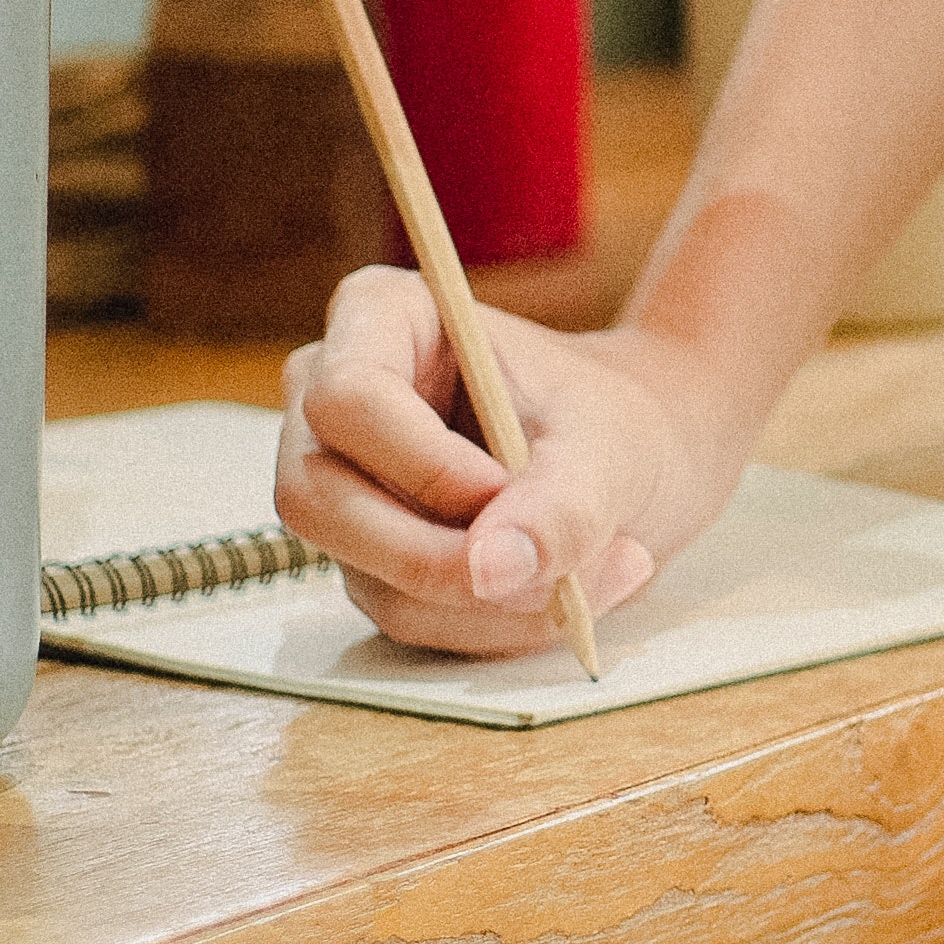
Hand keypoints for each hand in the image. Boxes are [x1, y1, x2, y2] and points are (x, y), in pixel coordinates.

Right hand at [274, 266, 743, 656]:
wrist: (624, 466)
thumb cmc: (607, 420)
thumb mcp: (606, 446)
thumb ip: (558, 503)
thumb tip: (490, 570)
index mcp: (379, 320)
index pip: (348, 398)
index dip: (420, 463)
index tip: (506, 490)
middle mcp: (333, 407)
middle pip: (320, 501)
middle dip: (443, 556)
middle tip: (558, 573)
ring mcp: (340, 492)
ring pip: (372, 577)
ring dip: (494, 600)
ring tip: (601, 568)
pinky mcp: (365, 562)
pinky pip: (407, 615)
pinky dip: (495, 622)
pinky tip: (568, 590)